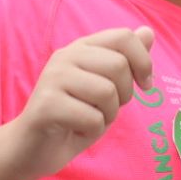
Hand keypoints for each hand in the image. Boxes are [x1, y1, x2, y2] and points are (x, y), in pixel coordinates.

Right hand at [11, 27, 154, 178]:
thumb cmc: (73, 117)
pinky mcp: (47, 105)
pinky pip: (92, 118)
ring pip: (107, 93)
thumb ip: (125, 61)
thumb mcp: (105, 87)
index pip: (123, 36)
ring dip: (107, 115)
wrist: (32, 148)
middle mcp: (65, 57)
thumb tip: (148, 32)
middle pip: (119, 65)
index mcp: (81, 48)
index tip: (145, 85)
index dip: (143, 62)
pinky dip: (92, 131)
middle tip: (106, 108)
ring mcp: (53, 78)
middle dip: (124, 95)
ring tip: (88, 119)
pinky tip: (75, 129)